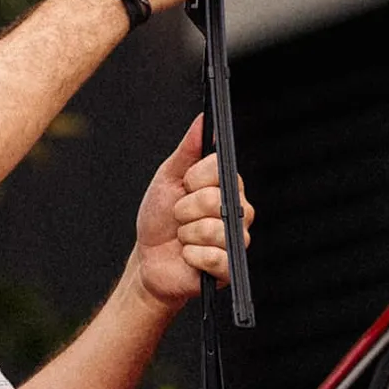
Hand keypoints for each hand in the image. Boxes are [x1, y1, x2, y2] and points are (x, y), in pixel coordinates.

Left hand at [131, 117, 255, 309]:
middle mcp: (238, 210)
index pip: (220, 169)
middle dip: (184, 209)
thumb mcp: (168, 179)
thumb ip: (187, 150)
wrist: (149, 260)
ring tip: (184, 237)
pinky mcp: (230, 267)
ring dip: (186, 235)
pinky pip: (215, 257)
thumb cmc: (160, 219)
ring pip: (212, 229)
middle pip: (214, 199)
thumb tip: (202, 121)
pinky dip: (192, 257)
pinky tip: (189, 256)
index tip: (184, 187)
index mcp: (227, 186)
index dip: (194, 179)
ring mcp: (236, 239)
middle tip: (179, 216)